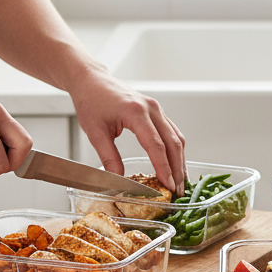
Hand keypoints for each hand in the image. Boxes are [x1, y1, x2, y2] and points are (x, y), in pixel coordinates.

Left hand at [67, 67, 185, 195]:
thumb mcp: (95, 132)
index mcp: (136, 112)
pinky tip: (175, 164)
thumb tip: (118, 180)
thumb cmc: (91, 102)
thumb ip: (108, 156)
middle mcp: (152, 109)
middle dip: (177, 169)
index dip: (164, 168)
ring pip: (177, 138)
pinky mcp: (157, 111)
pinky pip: (173, 132)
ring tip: (179, 181)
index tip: (168, 185)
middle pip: (173, 143)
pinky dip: (176, 150)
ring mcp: (157, 109)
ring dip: (180, 161)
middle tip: (178, 190)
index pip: (156, 145)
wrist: (92, 81)